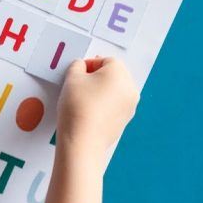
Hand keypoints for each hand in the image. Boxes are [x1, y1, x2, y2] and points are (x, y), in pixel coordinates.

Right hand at [45, 58, 138, 202]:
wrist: (83, 141)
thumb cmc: (78, 107)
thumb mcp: (71, 78)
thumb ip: (77, 66)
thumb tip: (81, 67)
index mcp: (120, 73)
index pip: (105, 60)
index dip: (89, 65)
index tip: (77, 74)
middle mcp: (130, 88)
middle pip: (113, 75)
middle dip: (96, 78)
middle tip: (79, 86)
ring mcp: (130, 106)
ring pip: (114, 91)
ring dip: (100, 91)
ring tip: (82, 100)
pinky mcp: (125, 120)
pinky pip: (114, 106)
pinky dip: (104, 105)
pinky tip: (89, 112)